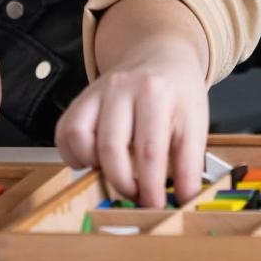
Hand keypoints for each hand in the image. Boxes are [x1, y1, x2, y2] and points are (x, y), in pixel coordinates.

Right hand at [54, 42, 209, 209]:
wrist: (160, 56)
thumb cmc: (177, 92)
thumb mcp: (195, 122)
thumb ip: (190, 163)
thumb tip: (186, 200)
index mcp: (156, 92)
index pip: (149, 151)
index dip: (150, 187)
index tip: (156, 205)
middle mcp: (122, 87)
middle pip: (111, 148)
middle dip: (123, 183)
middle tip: (137, 195)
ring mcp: (97, 91)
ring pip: (80, 137)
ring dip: (95, 166)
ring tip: (116, 173)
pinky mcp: (80, 98)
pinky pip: (64, 132)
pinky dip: (74, 155)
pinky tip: (95, 160)